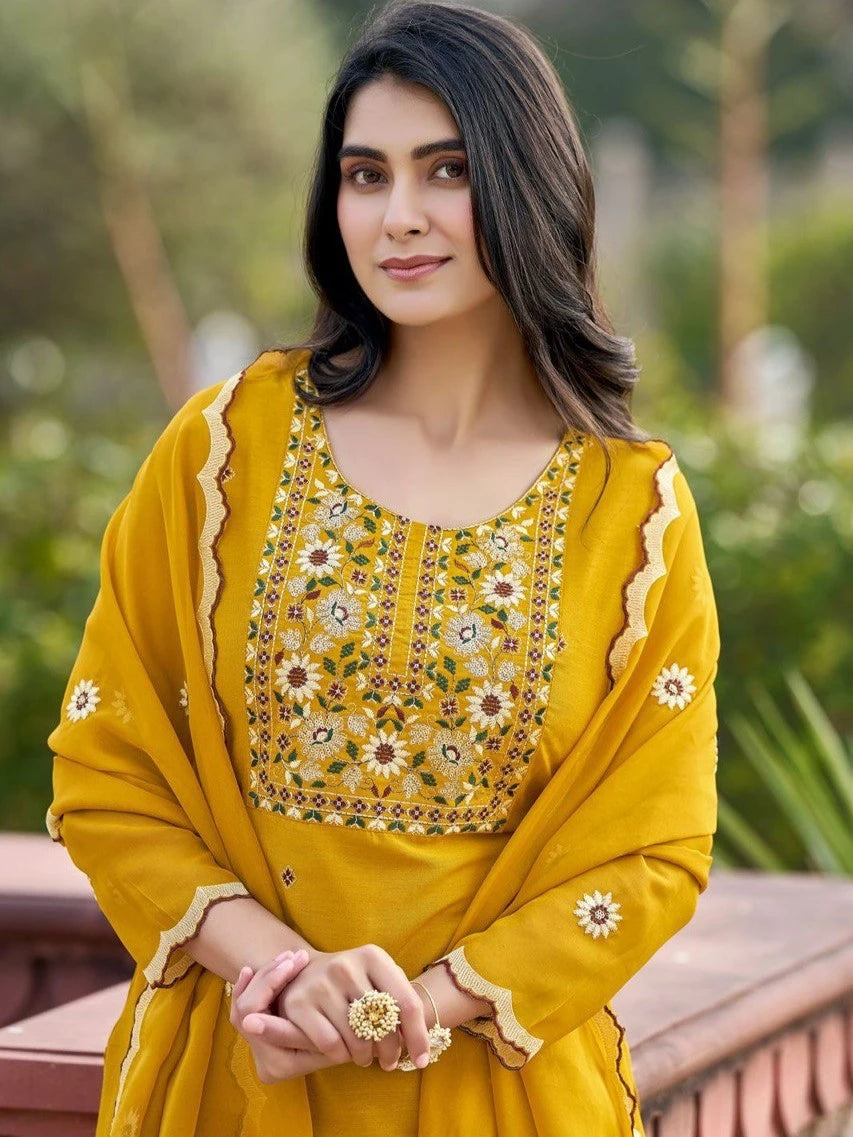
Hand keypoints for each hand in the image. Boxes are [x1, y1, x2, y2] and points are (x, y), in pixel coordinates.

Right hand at [237, 944, 432, 1073]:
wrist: (303, 973)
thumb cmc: (352, 982)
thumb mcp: (378, 978)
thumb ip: (400, 1001)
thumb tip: (421, 1046)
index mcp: (372, 956)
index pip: (407, 1003)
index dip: (418, 1036)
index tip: (422, 1060)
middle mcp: (346, 966)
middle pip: (383, 1024)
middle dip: (391, 1051)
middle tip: (390, 1062)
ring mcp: (321, 984)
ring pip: (357, 1039)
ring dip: (365, 1057)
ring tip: (365, 1056)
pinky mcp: (300, 1004)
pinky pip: (331, 1045)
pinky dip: (342, 1056)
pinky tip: (345, 1052)